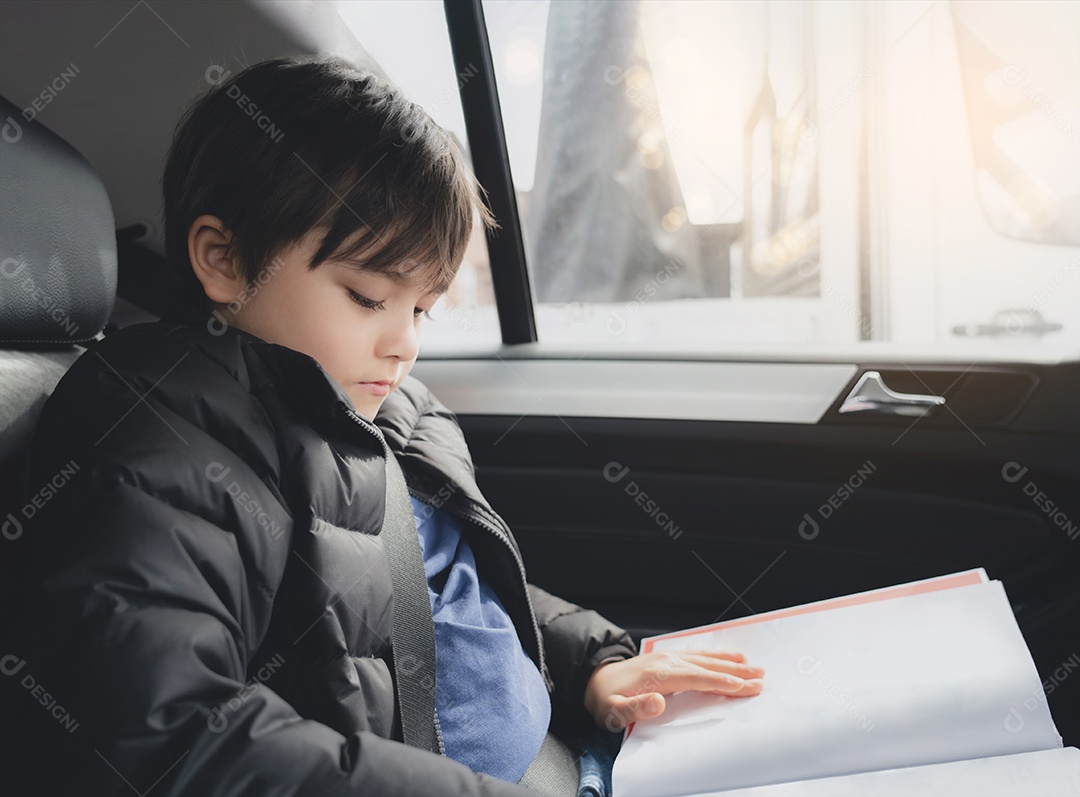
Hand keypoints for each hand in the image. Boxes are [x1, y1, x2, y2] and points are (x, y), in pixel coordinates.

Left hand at [584, 650, 764, 730]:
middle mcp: (665, 662)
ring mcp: (667, 657)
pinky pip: (697, 655)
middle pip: (706, 667)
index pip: (696, 679)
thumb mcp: (613, 712)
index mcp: (657, 675)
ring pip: (704, 659)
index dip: (721, 683)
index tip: (744, 687)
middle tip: (761, 678)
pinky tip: (730, 657)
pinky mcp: (667, 658)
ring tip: (754, 666)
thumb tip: (657, 703)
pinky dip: (716, 656)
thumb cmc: (605, 700)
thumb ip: (635, 709)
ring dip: (730, 663)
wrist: (594, 681)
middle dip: (735, 673)